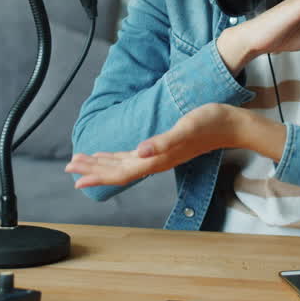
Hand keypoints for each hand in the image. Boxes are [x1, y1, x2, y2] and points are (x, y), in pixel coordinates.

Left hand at [64, 103, 284, 187]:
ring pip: (124, 165)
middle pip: (117, 170)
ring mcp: (160, 156)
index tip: (76, 177)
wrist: (231, 125)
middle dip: (92, 169)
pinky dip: (117, 158)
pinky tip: (111, 156)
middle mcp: (155, 161)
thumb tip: (139, 153)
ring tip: (82, 163)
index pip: (120, 171)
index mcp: (156, 159)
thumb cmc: (210, 123)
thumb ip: (162, 143)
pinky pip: (134, 158)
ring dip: (102, 164)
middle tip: (69, 169)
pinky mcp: (164, 148)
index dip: (97, 174)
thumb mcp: (185, 128)